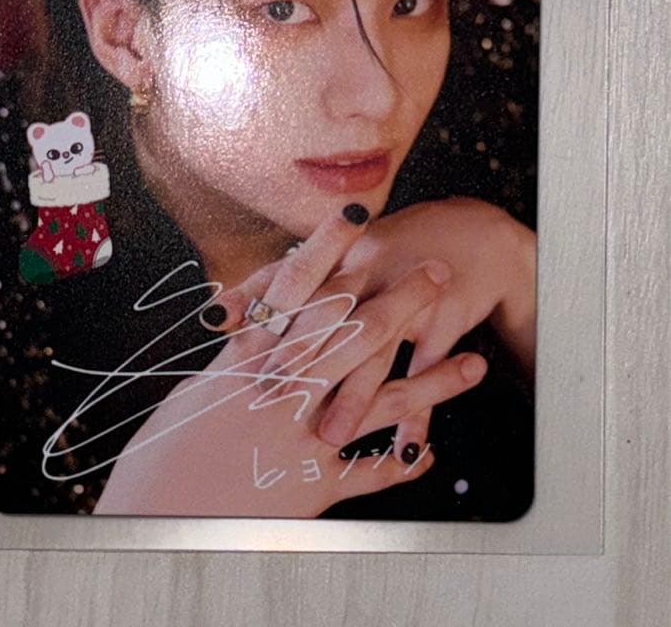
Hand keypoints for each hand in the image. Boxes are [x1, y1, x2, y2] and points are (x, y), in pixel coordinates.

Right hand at [93, 208, 485, 517]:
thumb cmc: (160, 457)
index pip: (294, 288)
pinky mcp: (312, 487)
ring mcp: (301, 438)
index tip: (358, 214)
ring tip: (474, 364)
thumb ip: (236, 364)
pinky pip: (367, 474)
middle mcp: (279, 391)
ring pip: (379, 402)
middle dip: (400, 299)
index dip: (327, 247)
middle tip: (437, 272)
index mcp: (246, 362)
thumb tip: (252, 337)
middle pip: (352, 333)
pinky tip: (428, 453)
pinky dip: (398, 463)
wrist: (151, 521)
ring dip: (430, 382)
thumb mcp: (195, 395)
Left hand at [216, 197, 533, 460]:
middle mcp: (367, 265)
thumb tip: (219, 318)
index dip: (249, 294)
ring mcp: (406, 290)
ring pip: (375, 347)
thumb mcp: (339, 258)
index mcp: (334, 253)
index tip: (215, 323)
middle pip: (325, 313)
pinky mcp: (443, 315)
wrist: (468, 236)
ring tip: (330, 435)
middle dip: (296, 358)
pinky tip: (406, 447)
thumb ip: (279, 288)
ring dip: (354, 396)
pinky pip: (427, 368)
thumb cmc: (390, 254)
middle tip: (266, 400)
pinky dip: (419, 410)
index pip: (282, 274)